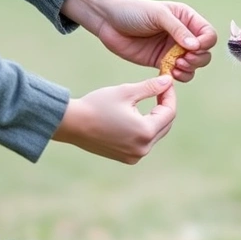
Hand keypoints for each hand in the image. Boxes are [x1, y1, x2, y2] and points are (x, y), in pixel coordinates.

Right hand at [52, 75, 175, 163]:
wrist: (71, 124)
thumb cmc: (97, 105)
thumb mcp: (126, 92)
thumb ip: (150, 87)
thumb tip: (169, 81)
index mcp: (145, 132)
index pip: (169, 113)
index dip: (169, 96)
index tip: (166, 83)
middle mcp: (143, 148)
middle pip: (165, 125)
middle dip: (164, 107)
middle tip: (159, 90)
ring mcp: (135, 156)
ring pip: (155, 134)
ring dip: (155, 118)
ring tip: (149, 101)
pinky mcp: (127, 158)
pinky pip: (143, 143)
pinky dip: (144, 129)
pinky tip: (136, 116)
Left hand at [62, 0, 217, 81]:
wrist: (108, 21)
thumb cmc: (133, 11)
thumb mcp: (158, 14)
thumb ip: (177, 29)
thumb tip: (195, 46)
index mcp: (186, 19)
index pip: (208, 34)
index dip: (205, 43)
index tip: (192, 47)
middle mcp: (183, 35)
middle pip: (204, 53)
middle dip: (197, 58)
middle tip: (182, 59)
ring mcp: (172, 50)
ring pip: (193, 66)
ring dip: (189, 69)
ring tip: (176, 66)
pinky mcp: (161, 62)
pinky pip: (178, 74)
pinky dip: (179, 76)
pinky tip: (170, 73)